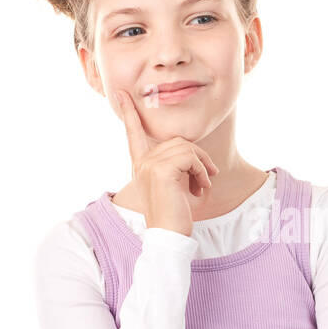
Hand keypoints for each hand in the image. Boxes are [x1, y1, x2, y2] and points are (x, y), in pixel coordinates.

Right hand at [111, 88, 218, 236]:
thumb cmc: (175, 214)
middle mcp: (142, 162)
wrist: (169, 235)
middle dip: (197, 156)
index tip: (121, 93)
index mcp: (141, 164)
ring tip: (202, 185)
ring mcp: (149, 165)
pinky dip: (202, 172)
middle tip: (207, 176)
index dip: (128, 112)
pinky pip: (190, 158)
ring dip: (202, 166)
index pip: (133, 133)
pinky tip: (201, 188)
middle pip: (177, 140)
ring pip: (186, 148)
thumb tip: (191, 151)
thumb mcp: (175, 184)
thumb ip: (176, 165)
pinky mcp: (161, 170)